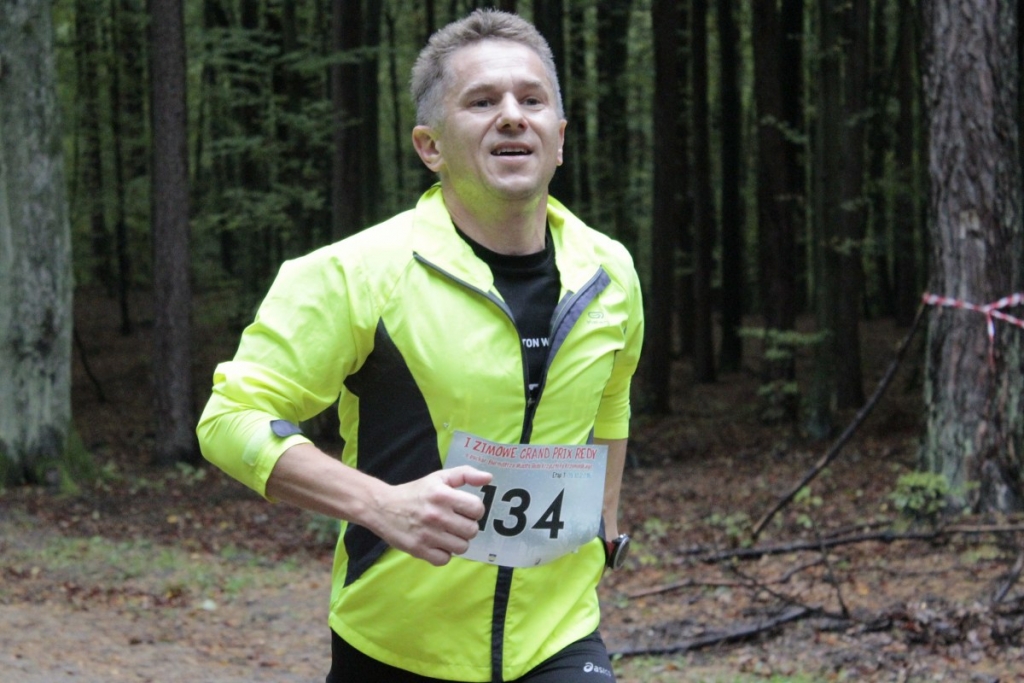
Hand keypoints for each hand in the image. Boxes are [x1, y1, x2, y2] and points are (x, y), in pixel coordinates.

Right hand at [369, 466, 492, 566]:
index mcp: (443, 495)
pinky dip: (443, 554)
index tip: (465, 509)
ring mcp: (428, 535)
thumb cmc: (415, 492)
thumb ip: (465, 474)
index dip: (474, 509)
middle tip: (455, 522)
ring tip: (447, 533)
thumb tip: (488, 477)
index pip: (477, 509)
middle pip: (472, 530)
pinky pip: (445, 559)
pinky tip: (436, 543)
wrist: (383, 508)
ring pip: (462, 547)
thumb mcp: (439, 477)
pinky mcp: (419, 550)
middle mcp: (437, 515)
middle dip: (466, 526)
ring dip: (457, 541)